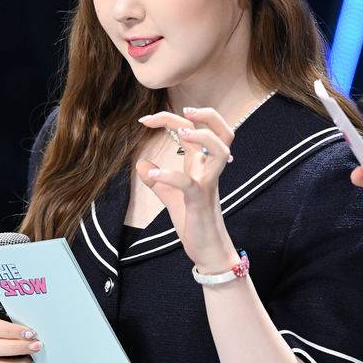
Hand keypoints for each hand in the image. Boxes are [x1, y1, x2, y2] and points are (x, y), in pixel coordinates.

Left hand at [136, 107, 238, 271]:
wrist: (208, 251)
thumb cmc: (193, 222)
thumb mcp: (171, 197)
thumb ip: (158, 180)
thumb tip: (141, 164)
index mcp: (202, 165)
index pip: (196, 130)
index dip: (172, 118)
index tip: (146, 119)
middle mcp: (208, 170)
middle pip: (222, 132)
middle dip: (206, 115)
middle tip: (183, 110)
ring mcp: (207, 185)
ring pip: (219, 151)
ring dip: (202, 137)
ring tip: (181, 133)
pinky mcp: (199, 203)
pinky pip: (188, 184)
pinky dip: (169, 175)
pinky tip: (151, 174)